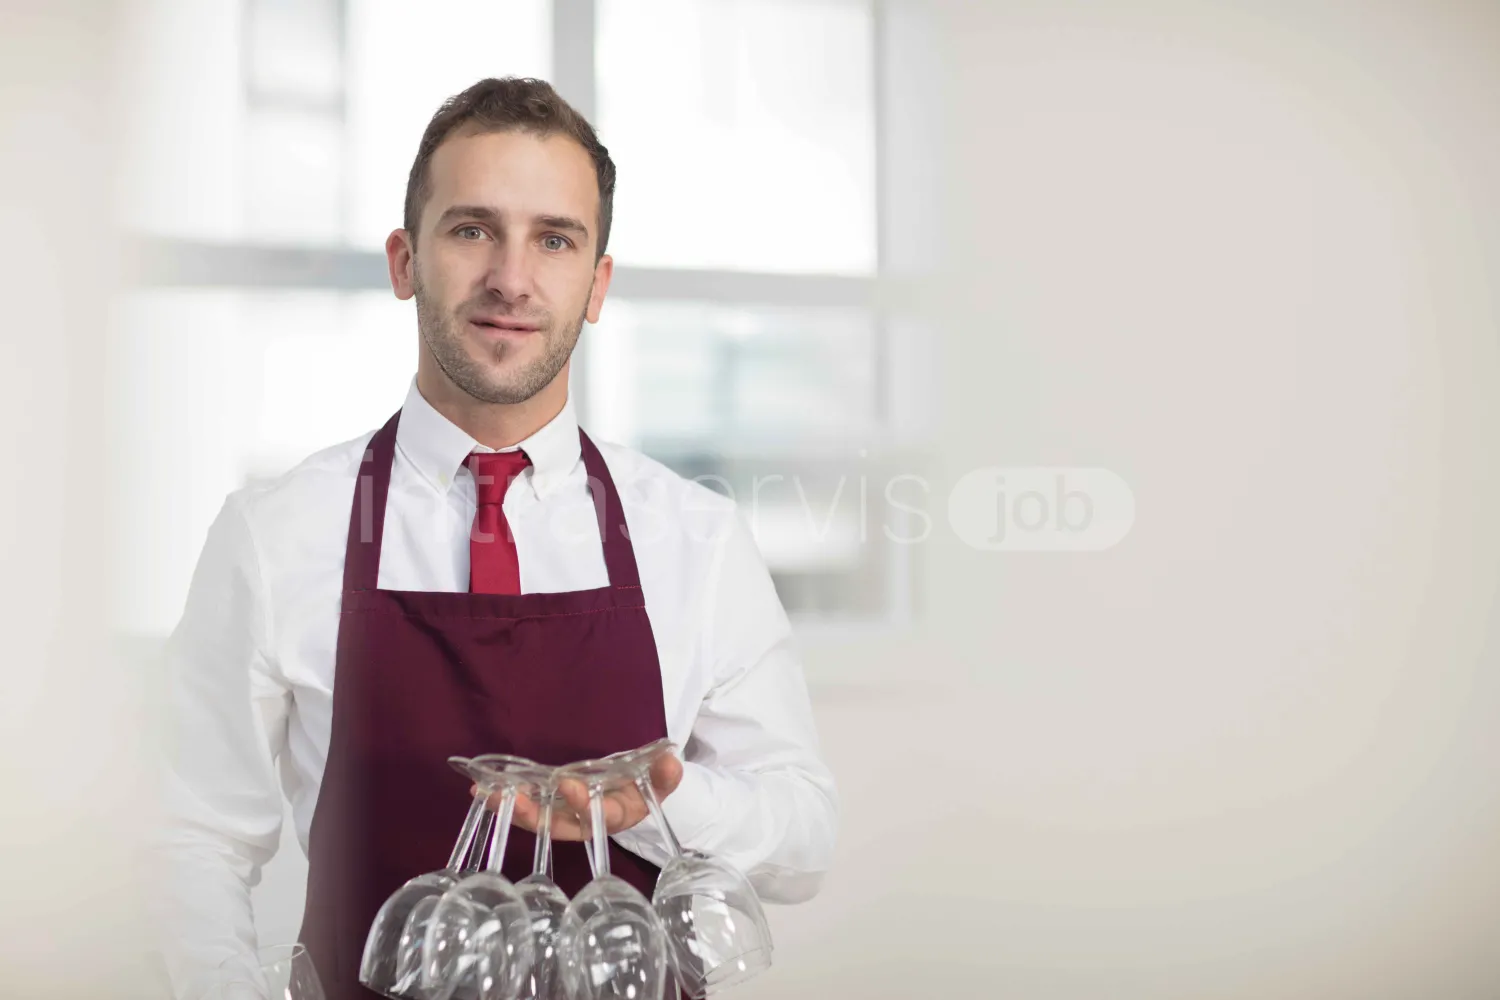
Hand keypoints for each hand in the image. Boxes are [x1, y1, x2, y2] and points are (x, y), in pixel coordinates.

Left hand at [476, 753, 682, 840]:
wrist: (636, 791)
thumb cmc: (645, 786)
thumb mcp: (658, 781)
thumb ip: (664, 774)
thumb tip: (672, 760)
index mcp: (612, 817)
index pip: (596, 816)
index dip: (581, 803)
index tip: (567, 783)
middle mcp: (584, 823)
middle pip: (556, 827)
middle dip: (532, 815)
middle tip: (512, 798)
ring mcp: (564, 817)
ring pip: (536, 819)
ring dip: (511, 809)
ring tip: (486, 794)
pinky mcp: (550, 807)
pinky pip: (526, 807)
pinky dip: (506, 800)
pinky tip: (482, 790)